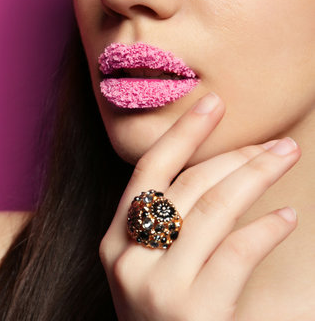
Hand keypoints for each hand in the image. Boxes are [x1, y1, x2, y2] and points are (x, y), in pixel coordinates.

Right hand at [99, 92, 299, 320]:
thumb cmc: (165, 317)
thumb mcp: (151, 269)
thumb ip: (166, 226)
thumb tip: (213, 171)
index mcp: (113, 243)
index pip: (145, 173)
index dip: (181, 134)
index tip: (213, 102)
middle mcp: (127, 260)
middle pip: (185, 187)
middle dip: (233, 155)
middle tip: (275, 142)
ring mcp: (156, 286)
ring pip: (212, 209)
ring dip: (255, 176)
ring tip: (285, 156)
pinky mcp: (192, 310)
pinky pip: (236, 251)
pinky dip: (266, 228)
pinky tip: (287, 215)